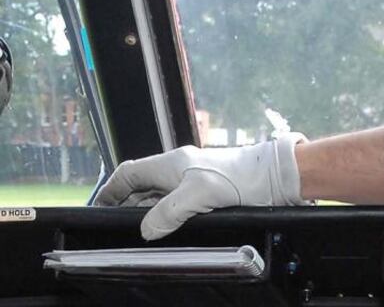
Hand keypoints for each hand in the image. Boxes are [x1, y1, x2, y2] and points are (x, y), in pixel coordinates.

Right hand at [94, 133, 307, 239]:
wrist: (274, 175)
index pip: (129, 173)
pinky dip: (168, 213)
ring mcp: (193, 178)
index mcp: (171, 163)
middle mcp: (179, 168)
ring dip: (147, 211)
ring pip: (159, 194)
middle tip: (116, 226)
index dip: (111, 190)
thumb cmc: (241, 177)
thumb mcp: (200, 195)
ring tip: (139, 231)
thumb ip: (169, 211)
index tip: (98, 208)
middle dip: (126, 204)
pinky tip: (169, 227)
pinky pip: (177, 200)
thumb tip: (145, 229)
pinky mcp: (207, 189)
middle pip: (141, 185)